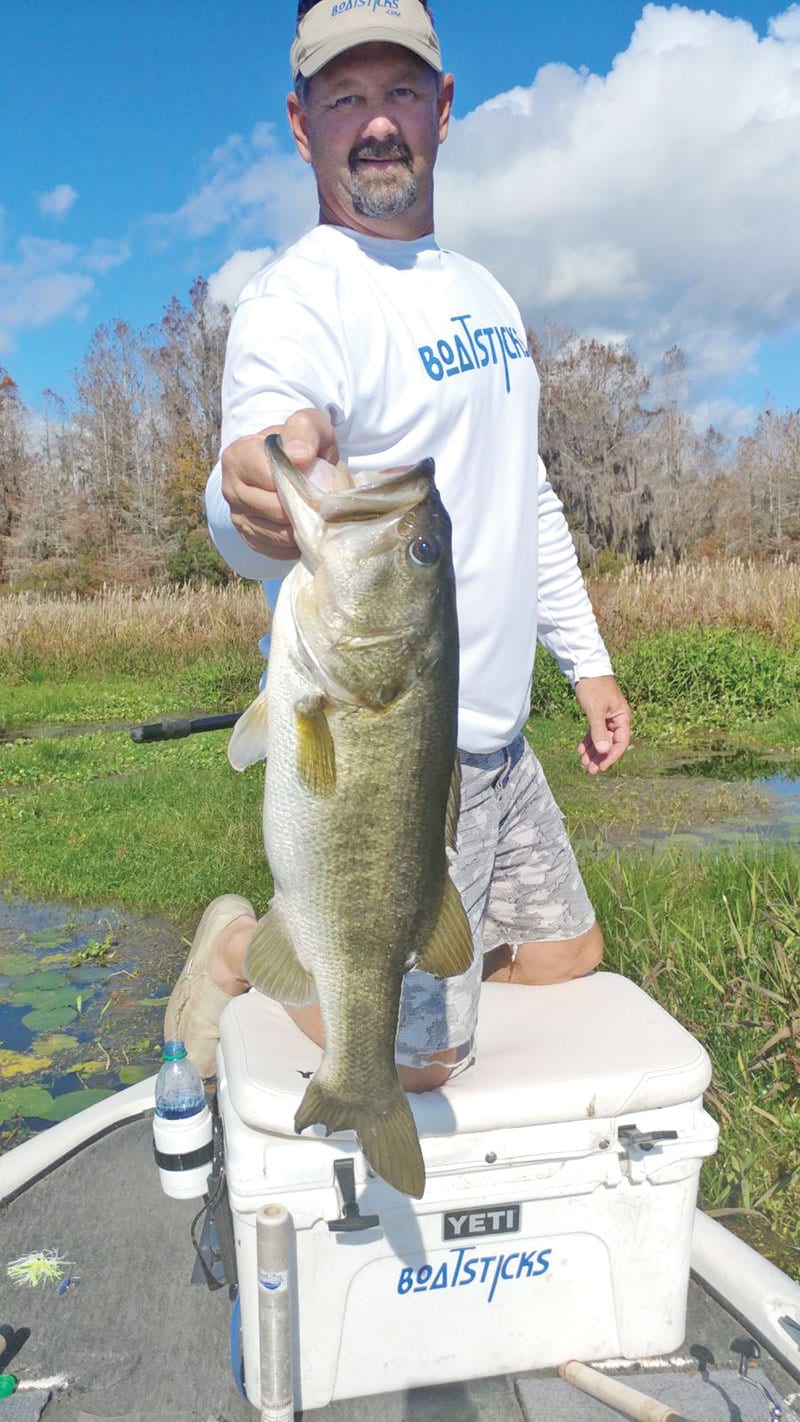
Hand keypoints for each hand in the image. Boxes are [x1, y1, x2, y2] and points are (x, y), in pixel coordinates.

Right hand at [221, 408, 338, 557]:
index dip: (298, 483)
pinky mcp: (248, 538)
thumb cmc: (299, 443)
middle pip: (274, 510)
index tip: (318, 480)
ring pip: (277, 534)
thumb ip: (304, 432)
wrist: (290, 463)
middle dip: (303, 508)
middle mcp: (231, 488)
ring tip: (318, 516)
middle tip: (325, 504)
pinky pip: (275, 550)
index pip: (270, 478)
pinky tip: (306, 528)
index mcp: (238, 456)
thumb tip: (299, 457)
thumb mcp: (307, 425)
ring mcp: (237, 516)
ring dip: (302, 529)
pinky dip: (295, 544)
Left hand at [575, 675, 630, 774]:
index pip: (621, 742)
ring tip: (584, 764)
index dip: (612, 756)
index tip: (602, 767)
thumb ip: (598, 730)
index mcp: (622, 717)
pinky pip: (594, 732)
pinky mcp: (597, 714)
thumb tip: (604, 750)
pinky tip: (581, 750)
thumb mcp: (595, 709)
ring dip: (593, 752)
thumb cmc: (593, 686)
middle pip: (610, 743)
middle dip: (600, 757)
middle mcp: (617, 719)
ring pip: (601, 739)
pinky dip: (588, 741)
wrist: (585, 668)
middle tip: (590, 770)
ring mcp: (607, 717)